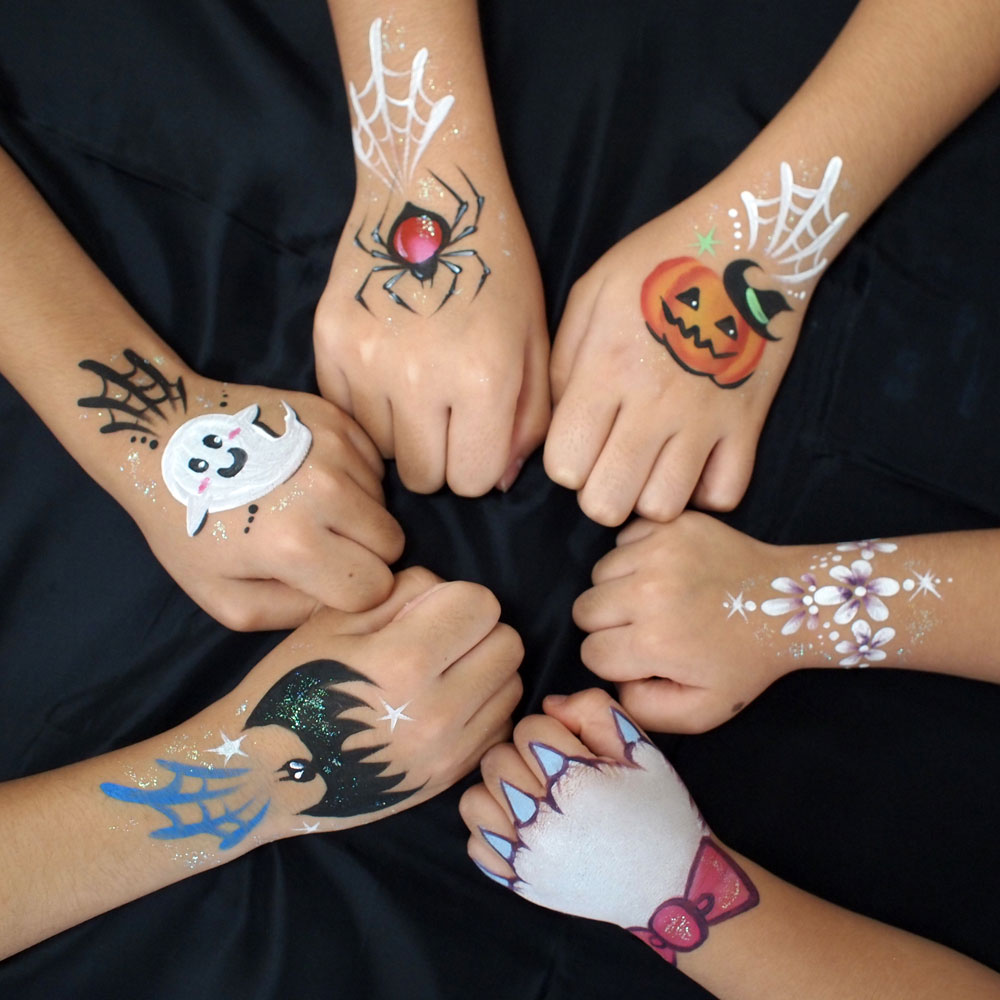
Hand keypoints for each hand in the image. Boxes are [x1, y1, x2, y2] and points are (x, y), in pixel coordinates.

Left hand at [124, 374, 404, 629]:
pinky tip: (309, 477)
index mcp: (295, 545)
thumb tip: (340, 602)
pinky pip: (373, 464)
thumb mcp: (222, 595)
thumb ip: (288, 614)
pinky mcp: (335, 417)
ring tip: (307, 506)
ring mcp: (334, 448)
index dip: (353, 592)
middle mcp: (325, 492)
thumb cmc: (190, 524)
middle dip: (365, 553)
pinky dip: (354, 477)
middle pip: (391, 542)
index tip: (326, 581)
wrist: (162, 437)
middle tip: (322, 545)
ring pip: (384, 501)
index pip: (374, 587)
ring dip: (357, 512)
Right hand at [187, 567, 523, 840]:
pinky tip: (444, 705)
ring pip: (512, 683)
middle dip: (478, 630)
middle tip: (440, 639)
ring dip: (486, 669)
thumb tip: (446, 591)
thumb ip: (399, 593)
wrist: (266, 776)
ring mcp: (449, 751)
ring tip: (443, 673)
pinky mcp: (452, 777)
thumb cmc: (292, 686)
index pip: (480, 604)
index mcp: (403, 661)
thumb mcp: (332, 622)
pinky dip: (483, 707)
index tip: (429, 609)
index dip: (456, 597)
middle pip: (508, 642)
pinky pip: (501, 724)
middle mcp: (438, 710)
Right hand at [314, 172, 549, 495]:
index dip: (478, 466)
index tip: (477, 436)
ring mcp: (365, 360)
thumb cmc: (494, 268)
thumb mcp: (532, 342)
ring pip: (381, 451)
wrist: (427, 192)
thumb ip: (527, 420)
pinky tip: (386, 369)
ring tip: (416, 386)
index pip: (471, 481)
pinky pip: (344, 414)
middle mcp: (420, 378)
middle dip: (439, 459)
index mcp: (483, 378)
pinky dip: (367, 406)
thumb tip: (496, 482)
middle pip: (421, 477)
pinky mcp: (326, 342)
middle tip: (446, 418)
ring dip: (402, 433)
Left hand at [460, 689, 757, 963]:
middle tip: (550, 771)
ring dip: (498, 792)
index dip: (550, 731)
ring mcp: (527, 858)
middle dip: (521, 757)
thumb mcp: (640, 748)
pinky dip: (493, 833)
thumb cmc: (657, 809)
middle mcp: (543, 822)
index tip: (571, 749)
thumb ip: (593, 709)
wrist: (671, 884)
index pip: (527, 728)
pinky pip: (475, 845)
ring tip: (529, 797)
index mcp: (575, 782)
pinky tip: (522, 828)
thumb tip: (549, 705)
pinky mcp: (519, 884)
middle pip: (495, 760)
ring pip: (474, 801)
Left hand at [545, 194, 804, 526]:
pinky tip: (694, 463)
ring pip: (662, 508)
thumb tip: (560, 424)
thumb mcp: (591, 293)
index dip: (565, 462)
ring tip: (651, 463)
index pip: (564, 466)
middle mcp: (652, 405)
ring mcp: (704, 420)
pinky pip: (724, 495)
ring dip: (648, 495)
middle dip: (598, 490)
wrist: (752, 240)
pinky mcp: (748, 424)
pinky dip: (705, 490)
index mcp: (605, 370)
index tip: (579, 440)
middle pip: (606, 502)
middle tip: (611, 460)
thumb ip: (564, 363)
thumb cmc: (660, 262)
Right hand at [572, 512, 789, 732]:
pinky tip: (664, 571)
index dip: (613, 661)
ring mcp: (659, 551)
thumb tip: (613, 683)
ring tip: (656, 597)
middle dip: (607, 624)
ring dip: (618, 588)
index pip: (591, 652)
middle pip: (583, 609)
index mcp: (655, 642)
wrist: (791, 605)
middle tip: (644, 627)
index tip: (643, 658)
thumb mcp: (702, 711)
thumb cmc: (745, 661)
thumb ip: (644, 712)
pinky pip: (622, 539)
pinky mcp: (671, 525)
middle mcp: (649, 592)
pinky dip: (634, 555)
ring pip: (599, 572)